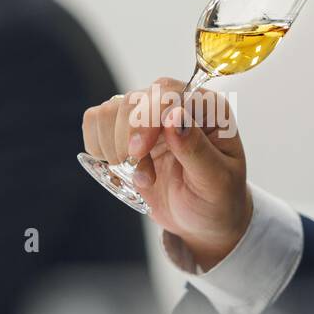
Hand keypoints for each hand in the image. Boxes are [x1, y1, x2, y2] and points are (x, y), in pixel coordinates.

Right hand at [82, 78, 251, 269]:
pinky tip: (119, 167)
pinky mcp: (126, 132)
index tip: (139, 152)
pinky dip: (99, 146)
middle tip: (139, 172)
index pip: (168, 93)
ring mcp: (149, 118)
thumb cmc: (217, 200)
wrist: (202, 220)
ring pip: (111, 110)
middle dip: (127, 136)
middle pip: (134, 99)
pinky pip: (96, 121)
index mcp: (207, 110)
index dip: (148, 118)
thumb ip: (196, 149)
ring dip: (115, 147)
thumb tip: (175, 116)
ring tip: (140, 176)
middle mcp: (177, 106)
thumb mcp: (216, 181)